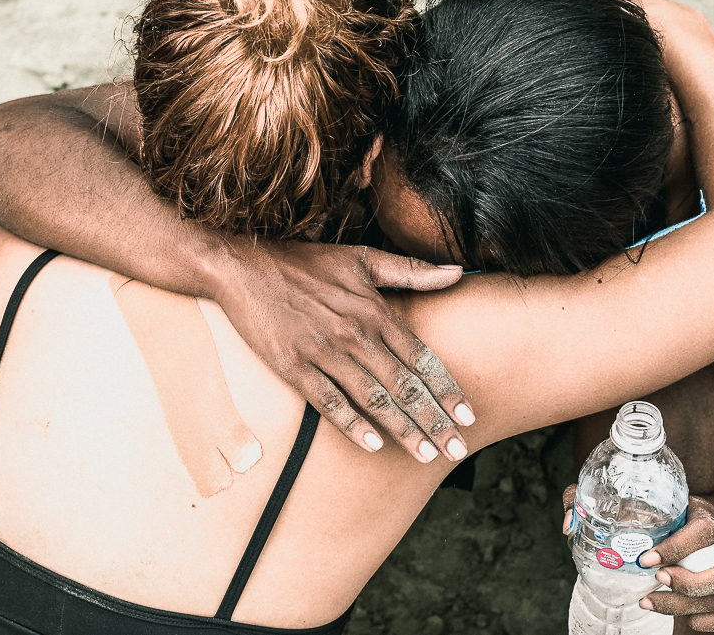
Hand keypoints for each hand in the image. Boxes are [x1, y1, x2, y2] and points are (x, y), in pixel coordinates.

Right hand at [214, 237, 472, 463]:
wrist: (243, 266)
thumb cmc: (304, 262)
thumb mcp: (361, 258)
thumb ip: (411, 271)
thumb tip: (458, 272)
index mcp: (374, 310)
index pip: (421, 357)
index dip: (447, 389)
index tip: (469, 416)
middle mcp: (355, 333)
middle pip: (404, 384)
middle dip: (434, 420)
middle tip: (457, 449)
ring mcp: (323, 351)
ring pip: (373, 397)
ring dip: (402, 429)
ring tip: (426, 455)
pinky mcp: (292, 365)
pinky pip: (328, 401)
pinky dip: (351, 423)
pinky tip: (372, 444)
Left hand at [561, 491, 713, 632]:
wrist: (684, 524)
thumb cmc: (650, 512)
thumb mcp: (624, 499)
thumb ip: (592, 503)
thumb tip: (569, 525)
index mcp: (701, 515)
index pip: (705, 530)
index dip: (678, 548)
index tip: (645, 560)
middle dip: (691, 583)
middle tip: (655, 581)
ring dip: (686, 605)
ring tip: (650, 601)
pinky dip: (702, 623)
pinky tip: (675, 616)